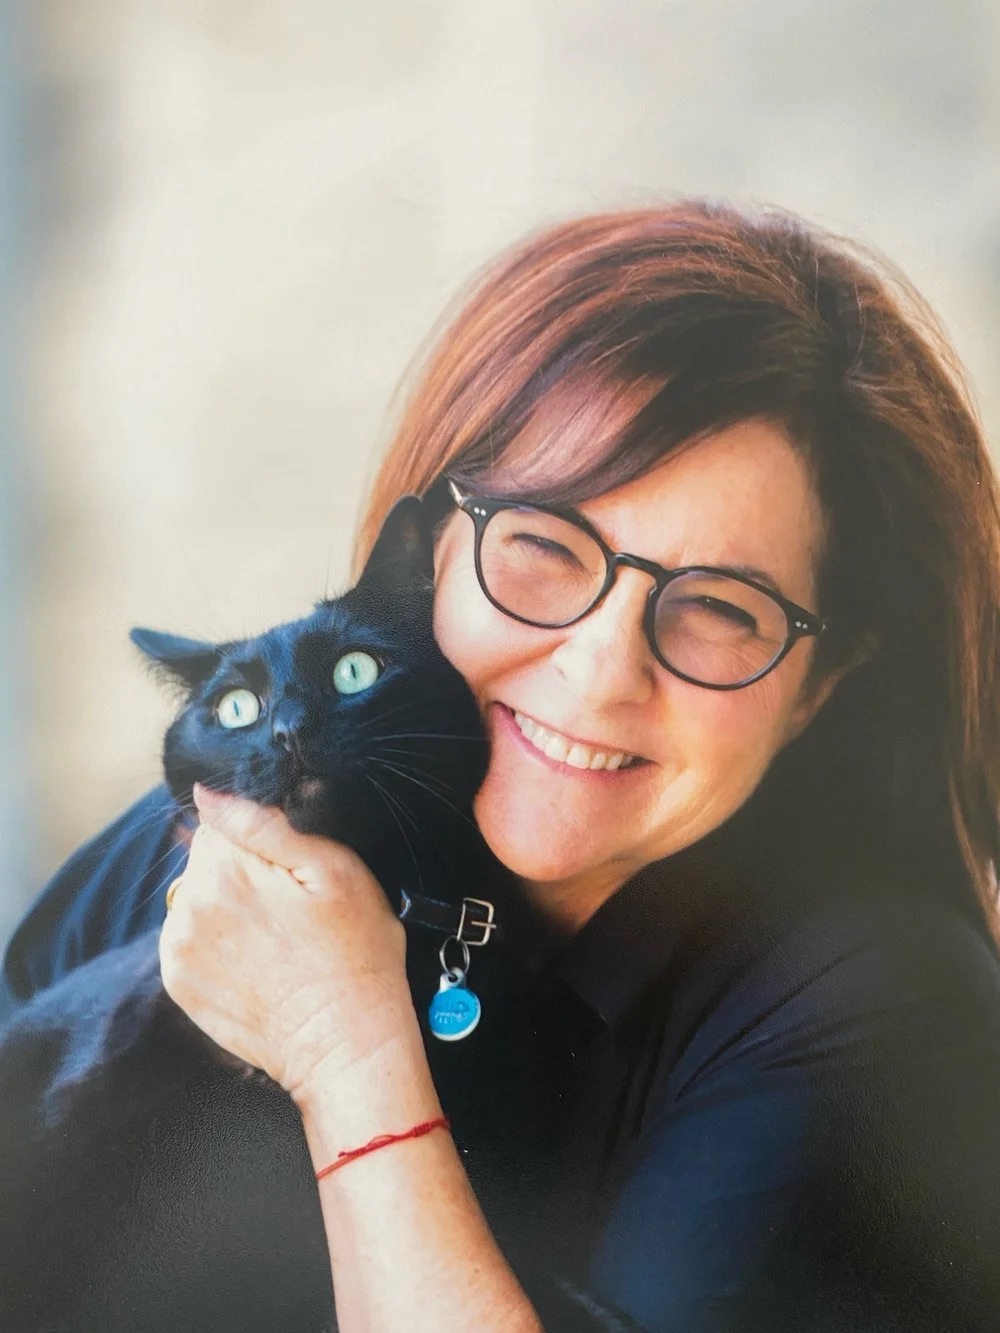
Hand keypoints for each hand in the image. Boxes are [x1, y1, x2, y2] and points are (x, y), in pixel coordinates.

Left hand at [159, 784, 413, 1099]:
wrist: (344, 1044)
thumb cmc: (356, 954)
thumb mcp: (335, 868)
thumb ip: (264, 824)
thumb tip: (207, 794)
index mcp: (226, 872)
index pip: (221, 823)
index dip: (260, 841)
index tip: (291, 873)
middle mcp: (189, 908)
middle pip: (205, 858)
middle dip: (242, 871)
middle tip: (292, 908)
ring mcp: (178, 949)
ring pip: (195, 896)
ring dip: (226, 904)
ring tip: (275, 937)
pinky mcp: (178, 982)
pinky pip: (189, 936)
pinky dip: (215, 939)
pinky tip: (256, 958)